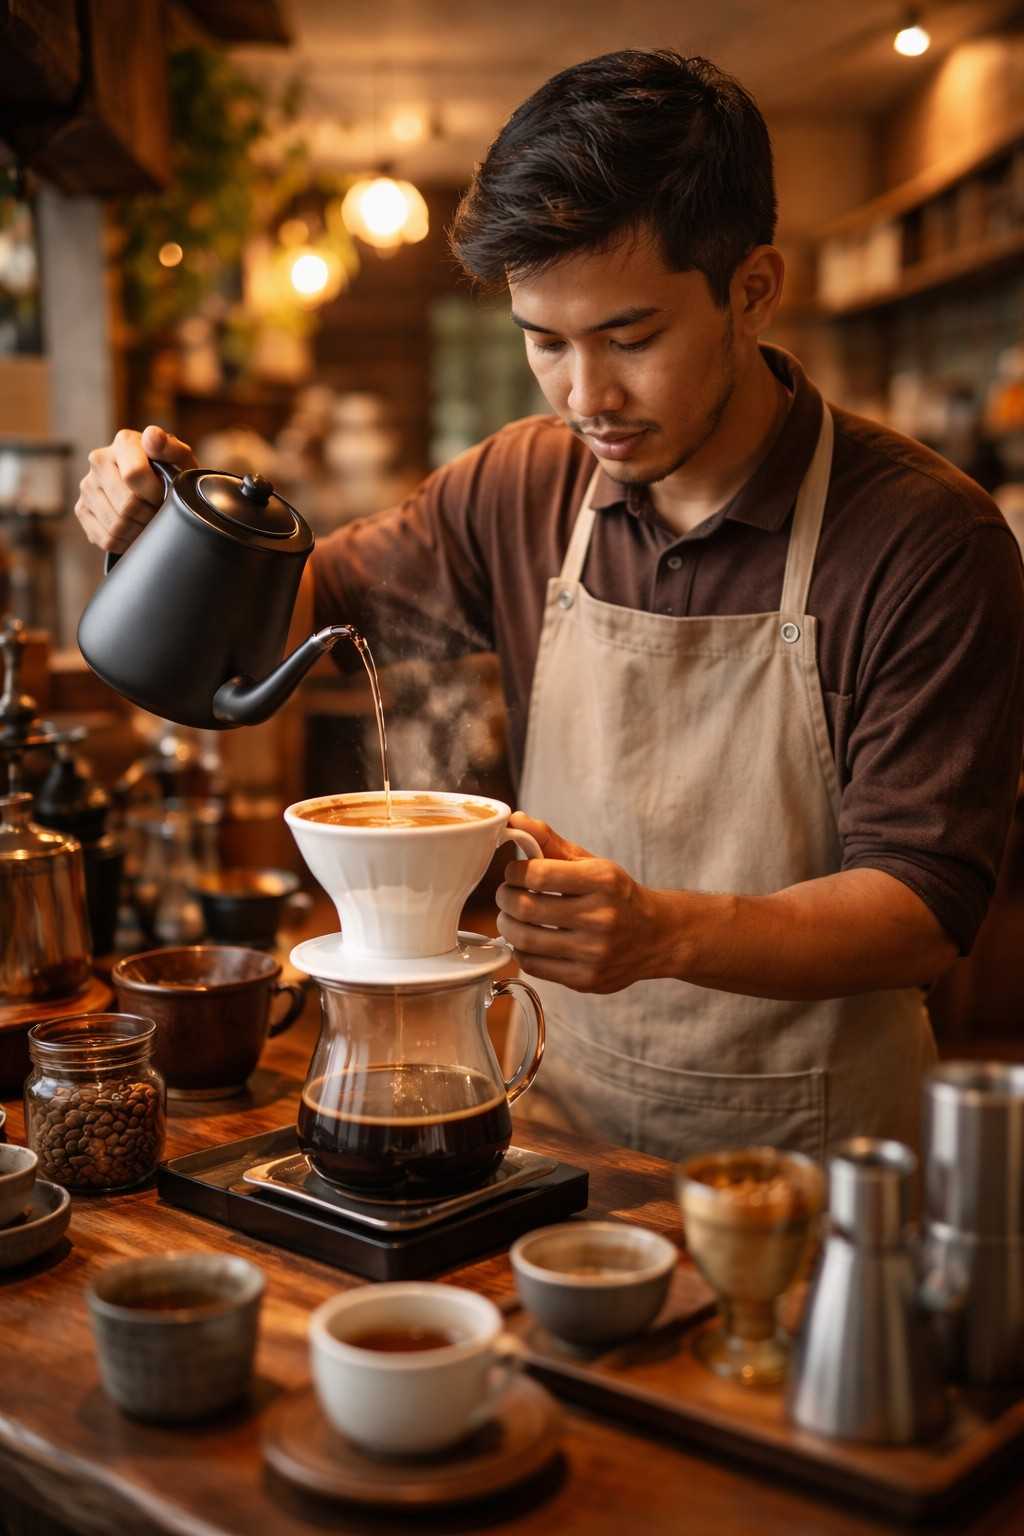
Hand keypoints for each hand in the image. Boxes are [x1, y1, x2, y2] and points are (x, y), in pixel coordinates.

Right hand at [75, 424, 195, 553]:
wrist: (155, 489)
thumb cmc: (171, 474)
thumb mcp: (180, 460)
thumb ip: (172, 447)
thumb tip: (152, 438)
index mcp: (124, 442)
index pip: (134, 475)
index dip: (155, 494)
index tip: (165, 497)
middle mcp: (99, 459)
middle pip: (126, 505)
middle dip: (149, 515)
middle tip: (159, 513)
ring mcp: (87, 485)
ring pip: (116, 525)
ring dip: (139, 531)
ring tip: (148, 522)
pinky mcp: (81, 509)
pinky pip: (105, 538)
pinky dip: (125, 543)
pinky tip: (134, 532)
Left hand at [495, 813, 663, 993]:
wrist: (658, 936)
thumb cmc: (616, 895)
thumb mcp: (591, 862)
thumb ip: (550, 841)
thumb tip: (515, 819)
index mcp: (603, 881)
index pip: (538, 874)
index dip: (514, 872)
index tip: (514, 872)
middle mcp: (601, 917)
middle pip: (526, 908)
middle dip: (504, 898)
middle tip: (505, 894)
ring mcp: (594, 953)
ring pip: (524, 940)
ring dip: (507, 925)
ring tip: (511, 916)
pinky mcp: (586, 979)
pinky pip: (534, 965)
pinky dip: (521, 950)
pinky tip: (528, 939)